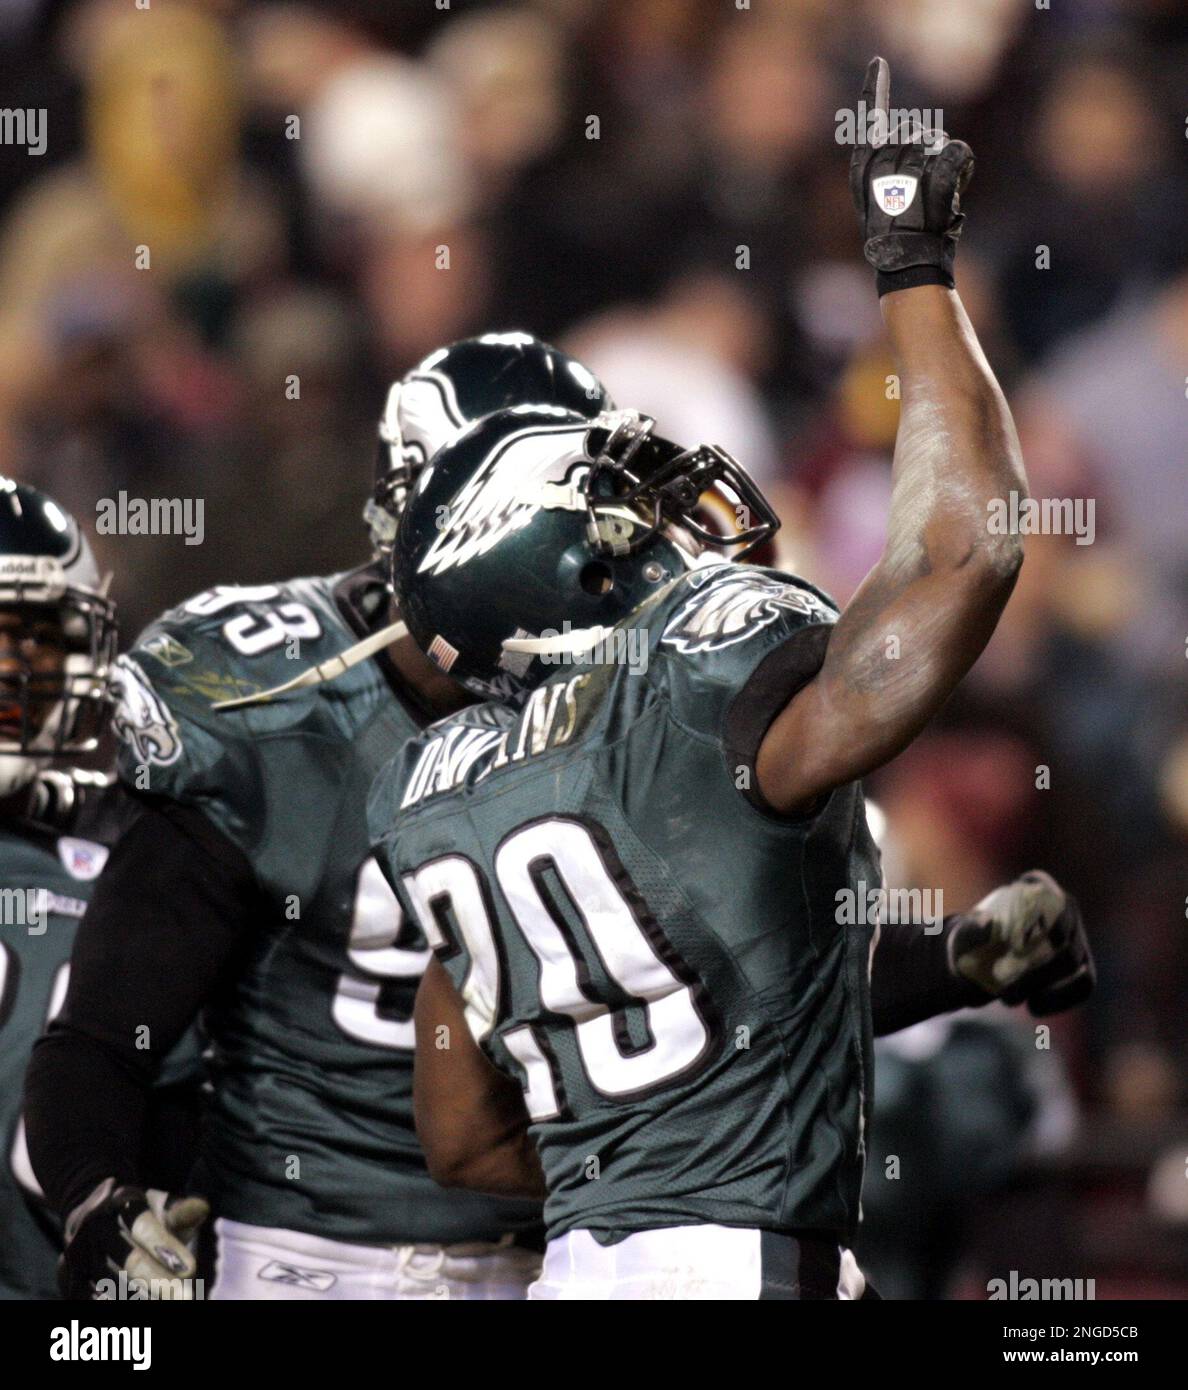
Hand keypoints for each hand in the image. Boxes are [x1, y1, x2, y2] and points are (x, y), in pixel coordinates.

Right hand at [60, 1179, 208, 1299]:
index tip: (190, 1269)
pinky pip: (92, 1300)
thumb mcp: (156, 1203)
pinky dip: (113, 1306)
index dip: (165, 1247)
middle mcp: (93, 1229)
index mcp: (118, 1202)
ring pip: (113, 1286)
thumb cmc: (137, 1213)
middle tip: (185, 1297)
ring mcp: (78, 1258)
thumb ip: (178, 1210)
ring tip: (171, 1303)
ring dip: (140, 1298)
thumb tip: (201, 1208)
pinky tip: (141, 1313)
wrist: (91, 1216)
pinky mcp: (70, 1282)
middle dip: (158, 1282)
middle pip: (130, 1261)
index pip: (144, 1227)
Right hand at [849, 56, 974, 292]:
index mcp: (863, 169)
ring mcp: (906, 167)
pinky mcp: (933, 173)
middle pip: (913, 131)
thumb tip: (912, 137)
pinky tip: (955, 190)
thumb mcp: (878, 204)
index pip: (868, 121)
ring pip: (937, 142)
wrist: (907, 265)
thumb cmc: (896, 240)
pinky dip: (963, 168)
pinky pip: (958, 152)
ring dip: (944, 165)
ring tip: (937, 198)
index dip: (874, 91)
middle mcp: (880, 162)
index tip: (878, 64)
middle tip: (926, 188)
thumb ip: (886, 169)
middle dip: (926, 149)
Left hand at [949, 870, 1094, 1016]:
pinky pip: (1085, 983)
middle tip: (1004, 991)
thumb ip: (971, 931)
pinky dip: (1062, 998)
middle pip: (1061, 938)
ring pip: (1073, 962)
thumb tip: (987, 923)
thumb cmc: (969, 944)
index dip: (1038, 930)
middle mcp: (1064, 907)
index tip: (1010, 956)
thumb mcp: (963, 939)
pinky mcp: (1083, 966)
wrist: (978, 964)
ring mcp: (1078, 936)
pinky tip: (1034, 1008)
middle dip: (1034, 971)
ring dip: (1041, 985)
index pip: (1049, 903)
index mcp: (1038, 886)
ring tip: (1007, 999)